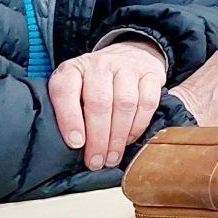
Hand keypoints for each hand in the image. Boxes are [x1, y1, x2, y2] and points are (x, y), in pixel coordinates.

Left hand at [49, 40, 167, 170]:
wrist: (130, 56)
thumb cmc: (97, 84)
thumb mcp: (75, 90)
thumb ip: (69, 111)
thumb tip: (74, 147)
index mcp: (74, 69)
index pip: (66, 91)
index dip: (69, 119)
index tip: (76, 144)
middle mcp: (100, 64)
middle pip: (99, 102)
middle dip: (98, 138)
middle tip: (96, 161)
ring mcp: (127, 67)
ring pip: (124, 104)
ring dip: (118, 137)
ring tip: (112, 157)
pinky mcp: (151, 75)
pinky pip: (147, 103)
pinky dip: (138, 126)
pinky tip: (129, 140)